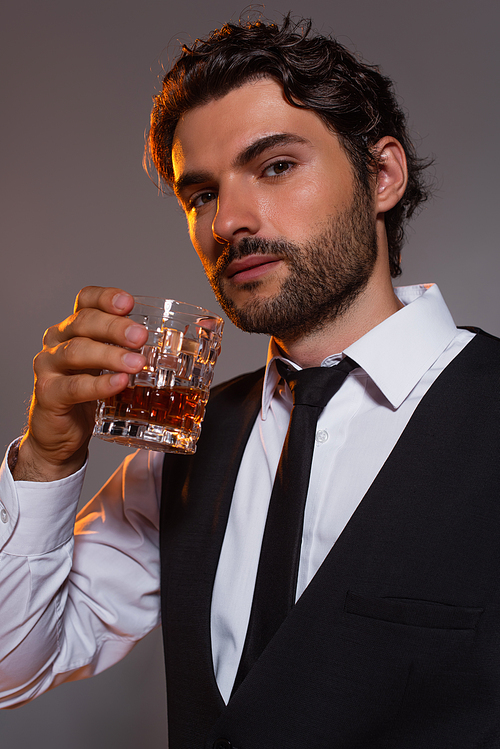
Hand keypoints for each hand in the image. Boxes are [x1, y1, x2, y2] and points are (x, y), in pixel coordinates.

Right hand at [13, 287, 148, 480]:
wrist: (62, 435)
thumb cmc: (90, 397)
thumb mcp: (112, 369)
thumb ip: (133, 354)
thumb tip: (181, 347)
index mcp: (75, 328)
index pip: (86, 300)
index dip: (105, 297)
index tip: (128, 303)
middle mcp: (58, 340)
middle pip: (84, 322)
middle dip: (115, 327)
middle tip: (141, 337)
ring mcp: (49, 366)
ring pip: (77, 351)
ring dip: (110, 355)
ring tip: (137, 363)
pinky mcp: (48, 394)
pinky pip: (73, 386)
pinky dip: (98, 384)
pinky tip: (118, 383)